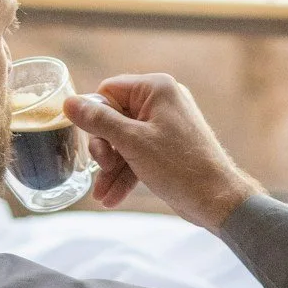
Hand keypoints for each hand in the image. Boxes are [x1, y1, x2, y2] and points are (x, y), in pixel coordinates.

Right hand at [63, 73, 262, 230]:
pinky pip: (138, 154)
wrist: (217, 199)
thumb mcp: (132, 142)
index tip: (98, 144)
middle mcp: (162, 101)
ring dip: (111, 168)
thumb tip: (69, 103)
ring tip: (103, 193)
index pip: (109, 91)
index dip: (97, 118)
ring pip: (124, 140)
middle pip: (114, 117)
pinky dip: (126, 173)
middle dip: (104, 148)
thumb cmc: (179, 166)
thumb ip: (98, 121)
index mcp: (156, 88)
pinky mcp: (167, 147)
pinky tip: (111, 197)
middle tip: (104, 168)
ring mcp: (165, 125)